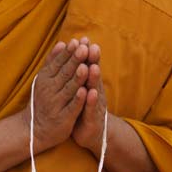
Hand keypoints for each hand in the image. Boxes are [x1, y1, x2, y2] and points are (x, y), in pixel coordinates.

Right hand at [22, 39, 89, 152]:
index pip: (58, 63)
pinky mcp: (63, 118)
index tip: (77, 41)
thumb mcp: (44, 79)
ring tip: (85, 67)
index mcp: (45, 78)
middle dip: (75, 61)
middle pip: (65, 73)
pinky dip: (78, 99)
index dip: (68, 53)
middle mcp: (49, 90)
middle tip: (84, 48)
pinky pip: (71, 107)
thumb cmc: (42, 100)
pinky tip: (84, 92)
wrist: (35, 129)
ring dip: (77, 78)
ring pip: (69, 89)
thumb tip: (62, 43)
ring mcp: (56, 104)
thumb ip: (53, 61)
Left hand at [72, 42, 107, 156]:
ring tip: (93, 67)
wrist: (90, 133)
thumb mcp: (80, 89)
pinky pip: (91, 108)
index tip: (84, 39)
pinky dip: (91, 100)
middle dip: (92, 60)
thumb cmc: (83, 107)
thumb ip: (79, 72)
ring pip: (95, 89)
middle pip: (93, 74)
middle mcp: (95, 91)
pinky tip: (91, 93)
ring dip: (94, 78)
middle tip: (91, 47)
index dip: (87, 53)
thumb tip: (75, 52)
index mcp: (89, 84)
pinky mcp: (93, 118)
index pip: (88, 65)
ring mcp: (96, 104)